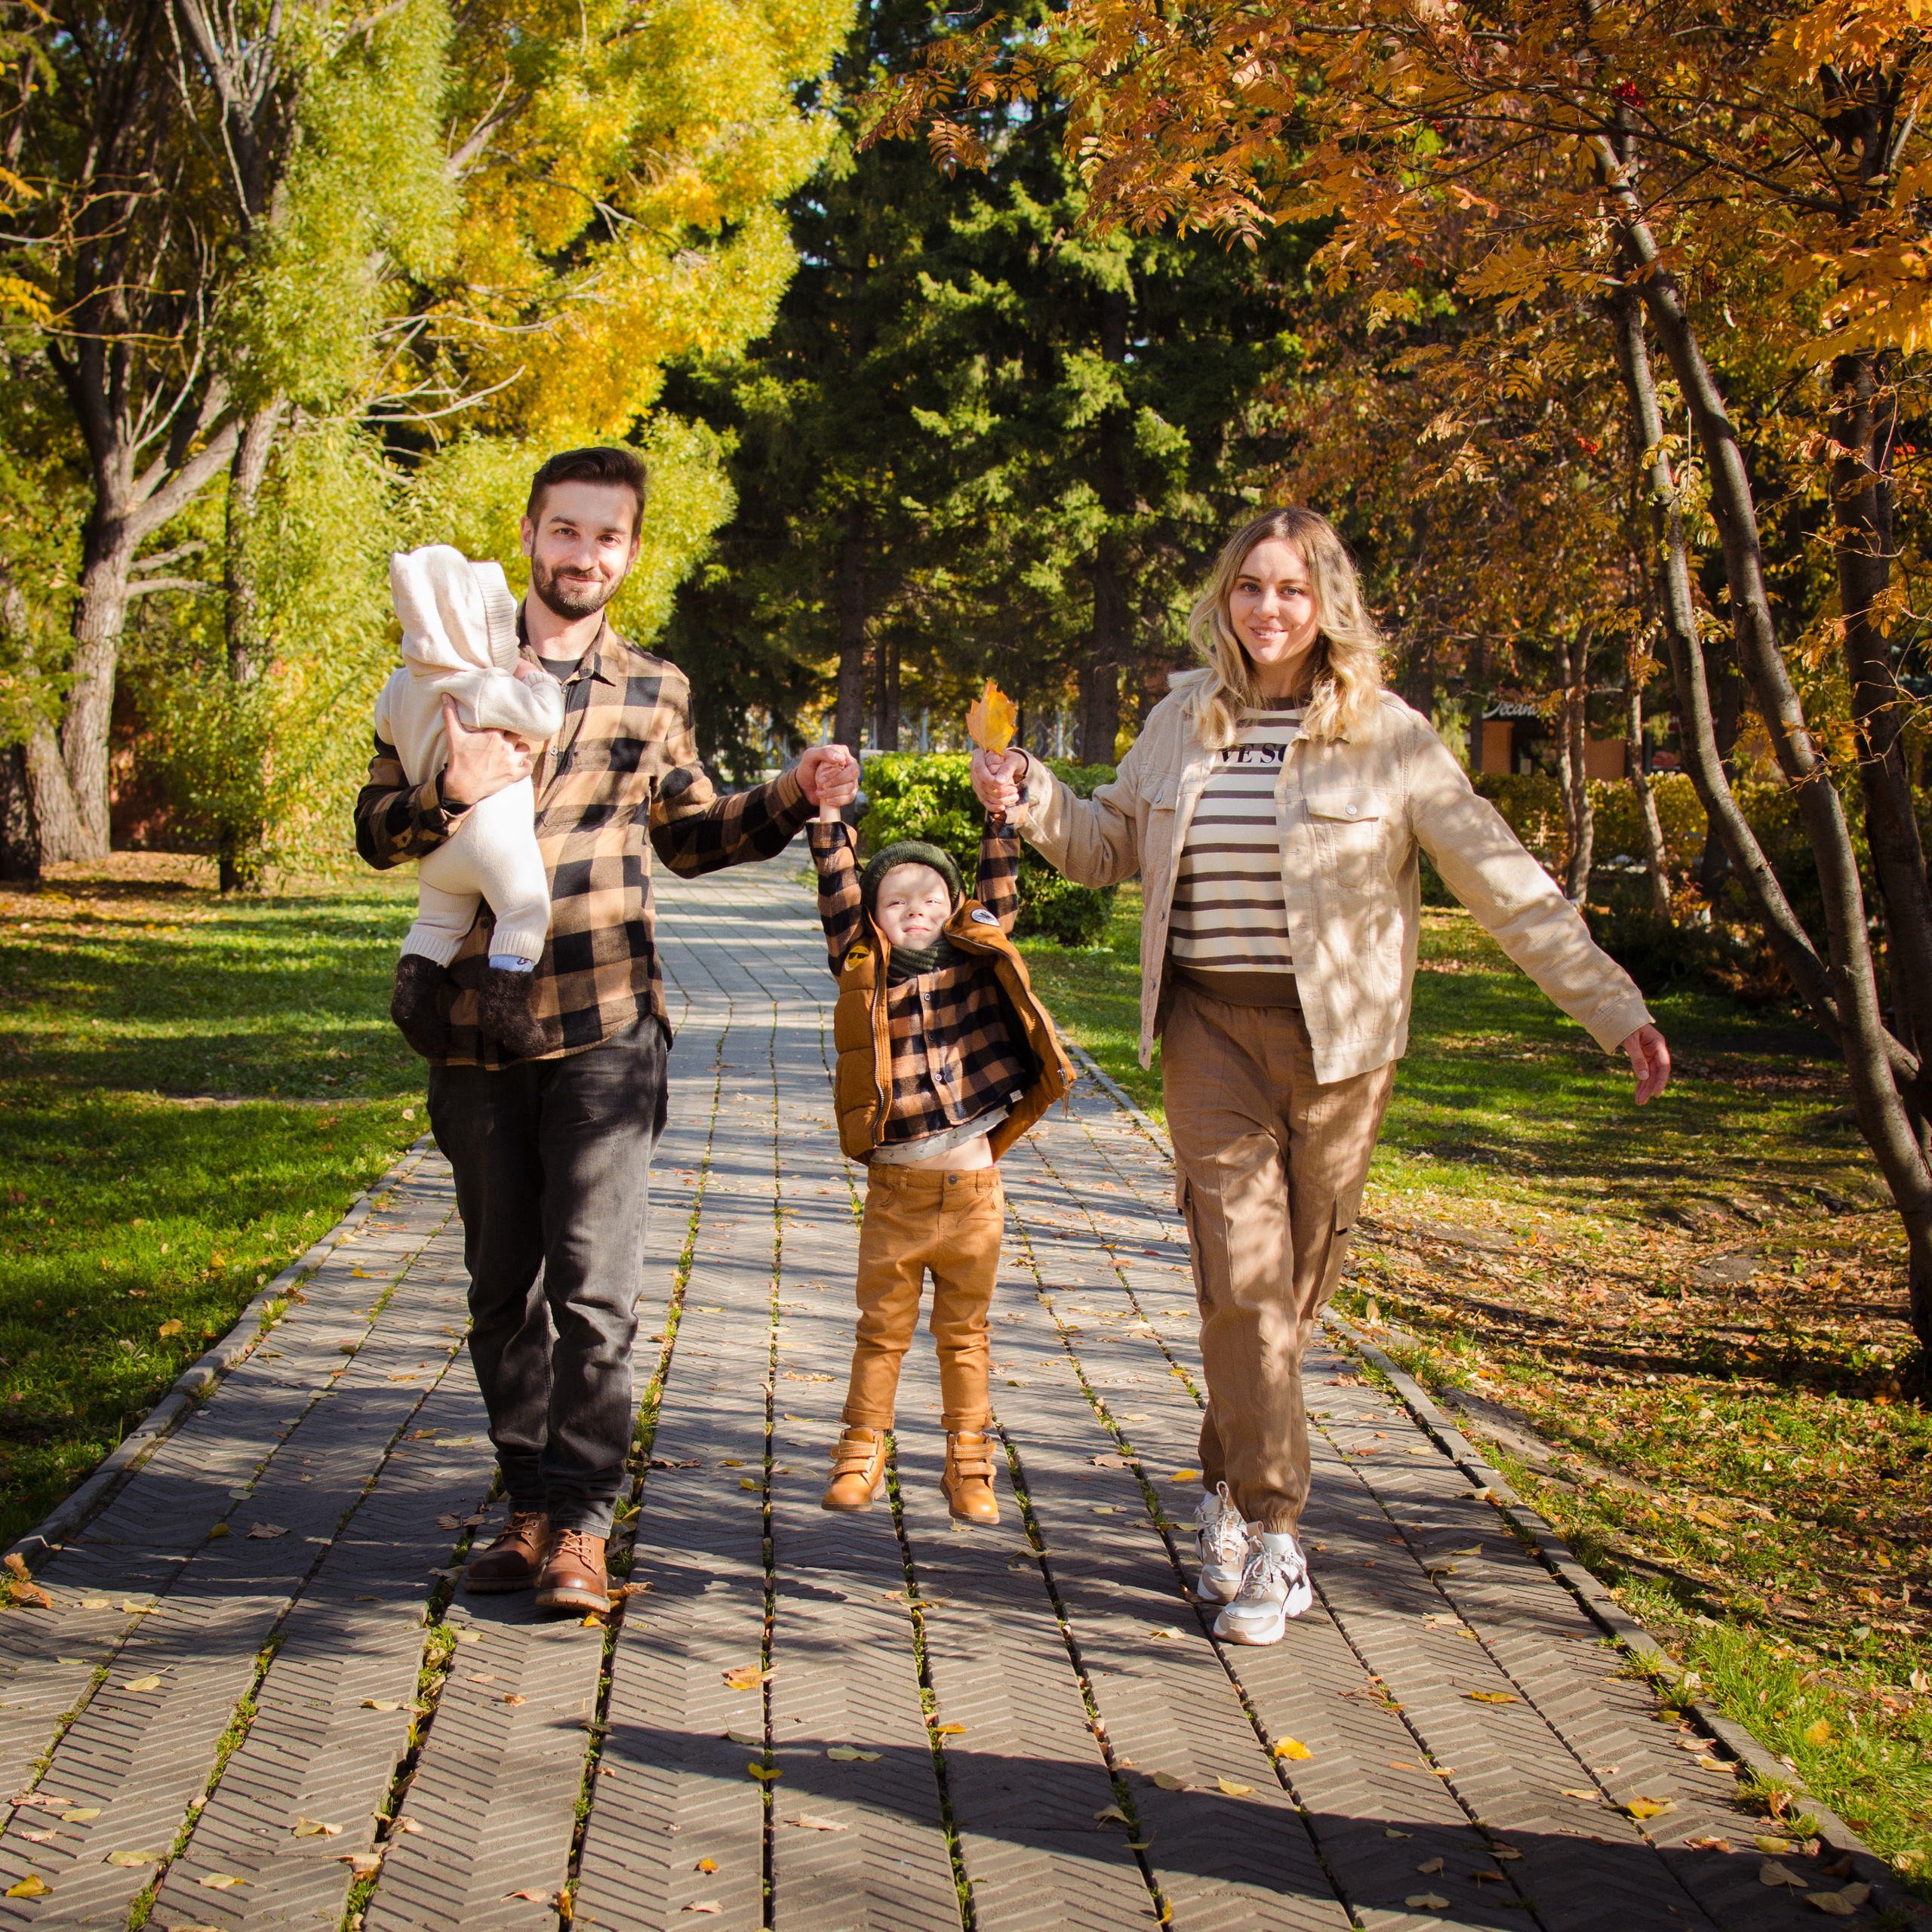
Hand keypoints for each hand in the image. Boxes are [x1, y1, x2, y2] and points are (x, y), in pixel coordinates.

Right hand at [441, 693, 534, 808]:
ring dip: (520, 748)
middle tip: (507, 735)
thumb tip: (445, 695)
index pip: (508, 721)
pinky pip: (528, 767)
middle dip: (513, 733)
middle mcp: (505, 746)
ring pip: (525, 748)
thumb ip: (451, 714)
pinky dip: (525, 765)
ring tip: (512, 748)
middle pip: (518, 734)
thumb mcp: (454, 735)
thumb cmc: (458, 760)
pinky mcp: (514, 775)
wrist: (461, 785)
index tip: (504, 720)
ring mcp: (511, 761)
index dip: (507, 720)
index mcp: (493, 735)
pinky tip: (518, 763)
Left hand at [797, 744, 858, 810]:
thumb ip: (824, 753)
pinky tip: (827, 800)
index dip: (834, 772)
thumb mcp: (810, 756)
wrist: (804, 787)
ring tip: (820, 792)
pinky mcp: (850, 791)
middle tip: (821, 784)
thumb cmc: (807, 768)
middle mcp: (850, 764)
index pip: (847, 762)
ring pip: (851, 786)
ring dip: (834, 792)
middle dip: (835, 782)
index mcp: (842, 752)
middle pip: (854, 773)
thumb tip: (842, 758)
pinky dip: (838, 800)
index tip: (820, 778)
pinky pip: (850, 797)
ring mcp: (852, 778)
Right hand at [970, 748, 1028, 815]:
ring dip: (1001, 799)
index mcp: (979, 755)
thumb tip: (1000, 781)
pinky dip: (993, 806)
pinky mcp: (980, 792)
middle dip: (999, 791)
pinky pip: (985, 802)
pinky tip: (1003, 807)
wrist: (1011, 767)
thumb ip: (1007, 768)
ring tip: (1015, 795)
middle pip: (982, 784)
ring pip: (985, 794)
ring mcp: (976, 782)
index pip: (978, 768)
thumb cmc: (1012, 760)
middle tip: (1015, 790)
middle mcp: (974, 769)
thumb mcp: (1014, 760)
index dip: (988, 778)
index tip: (1002, 784)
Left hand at [1621, 1024, 1671, 1105]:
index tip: (1656, 1094)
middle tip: (1641, 1102)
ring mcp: (1650, 1053)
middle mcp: (1656, 1049)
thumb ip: (1637, 1058)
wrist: (1618, 1014)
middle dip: (1649, 1088)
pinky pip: (1644, 1071)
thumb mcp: (1630, 1040)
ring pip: (1650, 1074)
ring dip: (1644, 1087)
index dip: (1661, 1081)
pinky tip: (1638, 1092)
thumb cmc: (1625, 1025)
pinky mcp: (1643, 1055)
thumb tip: (1643, 1077)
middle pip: (1656, 1073)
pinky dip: (1640, 1081)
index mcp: (1658, 1044)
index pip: (1663, 1066)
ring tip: (1639, 1102)